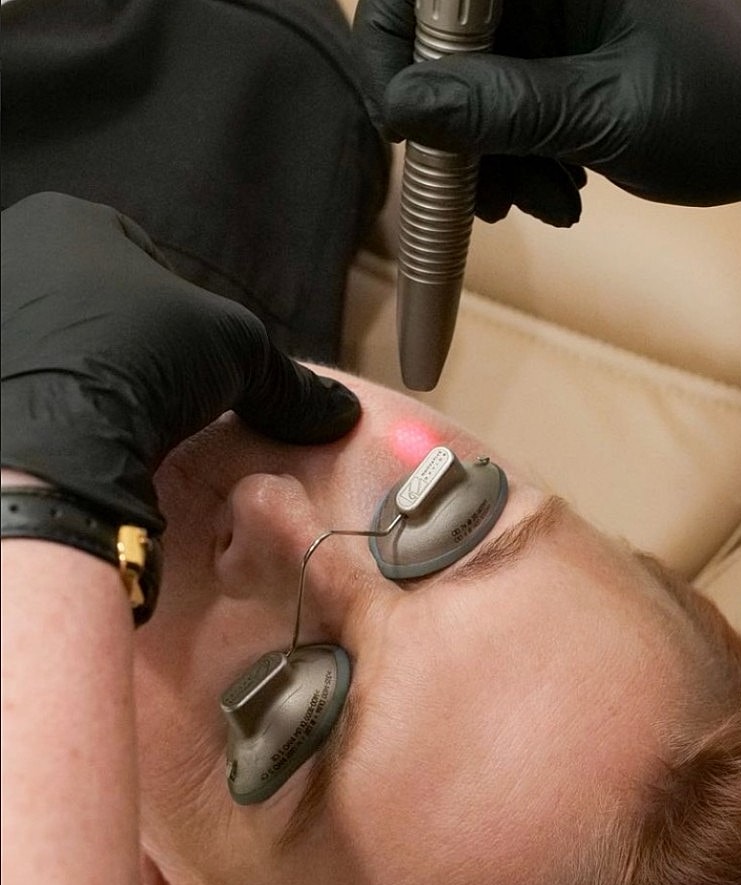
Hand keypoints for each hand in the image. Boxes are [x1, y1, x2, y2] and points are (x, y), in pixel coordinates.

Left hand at [1, 192, 360, 533]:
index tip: (193, 363)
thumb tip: (338, 411)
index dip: (180, 316)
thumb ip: (288, 378)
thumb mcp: (240, 352)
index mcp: (68, 219)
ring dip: (87, 376)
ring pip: (56, 345)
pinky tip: (77, 436)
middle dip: (128, 345)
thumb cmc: (139, 359)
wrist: (53, 440)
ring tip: (117, 419)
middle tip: (159, 393)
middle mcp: (12, 251)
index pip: (142, 260)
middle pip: (93, 301)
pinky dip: (50, 407)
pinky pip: (26, 384)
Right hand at [354, 0, 740, 244]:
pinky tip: (562, 192)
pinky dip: (523, 154)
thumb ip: (501, 107)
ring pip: (474, 81)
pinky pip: (510, 100)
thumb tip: (402, 107)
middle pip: (446, 41)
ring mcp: (559, 14)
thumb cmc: (726, 109)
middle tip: (493, 199)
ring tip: (551, 203)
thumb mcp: (606, 116)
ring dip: (496, 155)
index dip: (397, 45)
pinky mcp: (569, 53)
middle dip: (459, 127)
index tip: (407, 128)